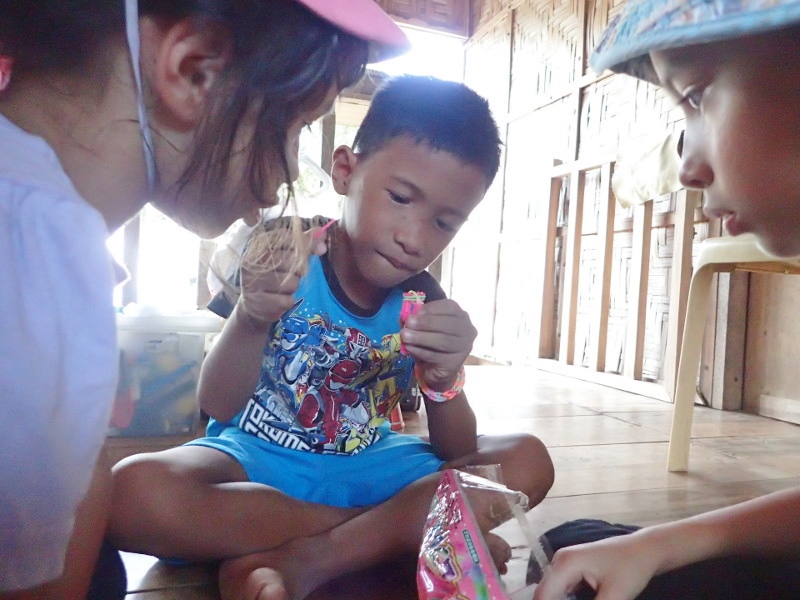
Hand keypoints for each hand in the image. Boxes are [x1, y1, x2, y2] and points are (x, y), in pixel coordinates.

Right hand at [235, 224, 328, 331]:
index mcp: (259, 244)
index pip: (286, 237)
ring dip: (293, 287)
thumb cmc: (273, 274)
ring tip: (282, 287)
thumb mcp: (286, 255)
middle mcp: (253, 261)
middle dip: (300, 269)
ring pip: (291, 282)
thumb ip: (303, 243)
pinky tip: (278, 299)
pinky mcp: (257, 302)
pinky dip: (287, 301)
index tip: (321, 248)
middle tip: (295, 273)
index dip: (307, 242)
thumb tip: (322, 234)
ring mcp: (253, 281)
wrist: (252, 303)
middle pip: (291, 260)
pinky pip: (286, 300)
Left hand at [400, 298, 475, 389]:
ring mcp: (464, 348)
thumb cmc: (431, 343)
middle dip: (426, 323)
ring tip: (405, 336)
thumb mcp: (423, 327)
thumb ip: (415, 319)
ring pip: (442, 341)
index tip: (416, 312)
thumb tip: (403, 316)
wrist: (437, 369)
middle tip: (408, 323)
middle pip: (447, 324)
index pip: (450, 307)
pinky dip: (420, 351)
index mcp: (460, 316)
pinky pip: (436, 356)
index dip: (432, 308)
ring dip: (421, 337)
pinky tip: (409, 348)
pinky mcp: (455, 363)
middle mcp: (467, 330)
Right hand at [533, 532, 660, 599]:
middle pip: (546, 595)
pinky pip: (563, 591)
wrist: (646, 549)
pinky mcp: (573, 570)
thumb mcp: (615, 595)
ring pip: (554, 594)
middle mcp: (560, 562)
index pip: (543, 595)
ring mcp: (566, 564)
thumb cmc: (631, 568)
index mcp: (565, 564)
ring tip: (594, 598)